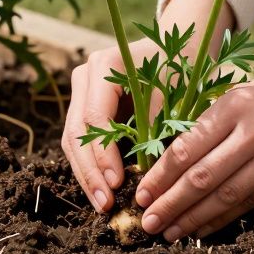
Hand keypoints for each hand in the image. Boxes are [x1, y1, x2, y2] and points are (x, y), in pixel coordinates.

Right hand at [62, 0, 231, 212]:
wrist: (178, 49)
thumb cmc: (180, 70)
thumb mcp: (172, 94)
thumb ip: (156, 128)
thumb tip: (144, 172)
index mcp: (105, 65)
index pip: (95, 118)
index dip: (103, 154)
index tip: (117, 183)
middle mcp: (85, 75)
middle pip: (77, 131)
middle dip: (90, 172)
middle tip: (105, 203)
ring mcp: (81, 90)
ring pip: (73, 139)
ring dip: (86, 174)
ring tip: (102, 204)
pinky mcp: (85, 105)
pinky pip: (80, 140)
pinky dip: (90, 165)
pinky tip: (102, 190)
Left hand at [133, 35, 253, 240]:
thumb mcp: (245, 92)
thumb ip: (213, 121)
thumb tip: (173, 157)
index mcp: (234, 104)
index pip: (187, 147)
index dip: (160, 175)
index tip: (141, 192)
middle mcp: (253, 131)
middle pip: (201, 176)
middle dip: (169, 203)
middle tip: (146, 221)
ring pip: (224, 195)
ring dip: (192, 218)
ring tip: (168, 231)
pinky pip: (250, 202)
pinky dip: (222, 218)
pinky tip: (202, 227)